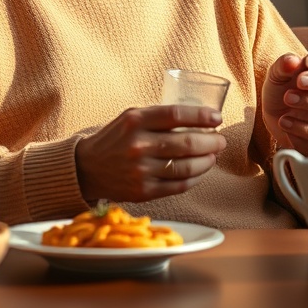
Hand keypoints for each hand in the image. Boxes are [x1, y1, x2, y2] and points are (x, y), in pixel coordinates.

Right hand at [74, 105, 225, 202]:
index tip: (217, 118)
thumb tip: (200, 118)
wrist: (87, 168)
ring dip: (206, 161)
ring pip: (186, 167)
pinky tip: (200, 172)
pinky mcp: (143, 192)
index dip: (201, 116)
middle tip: (220, 140)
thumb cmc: (116, 138)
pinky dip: (195, 178)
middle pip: (186, 143)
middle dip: (211, 142)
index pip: (176, 115)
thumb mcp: (131, 117)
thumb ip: (159, 116)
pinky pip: (178, 186)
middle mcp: (138, 145)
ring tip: (213, 156)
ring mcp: (141, 171)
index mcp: (135, 121)